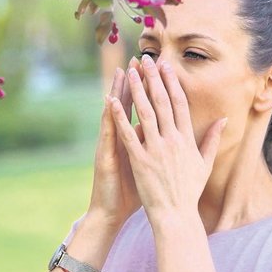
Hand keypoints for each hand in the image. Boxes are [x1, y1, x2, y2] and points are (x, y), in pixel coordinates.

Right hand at [86, 57, 142, 226]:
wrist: (111, 211)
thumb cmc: (131, 190)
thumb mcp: (147, 165)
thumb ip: (156, 147)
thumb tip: (167, 133)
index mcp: (135, 138)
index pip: (143, 109)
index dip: (151, 89)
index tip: (159, 70)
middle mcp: (121, 136)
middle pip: (129, 104)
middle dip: (136, 82)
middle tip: (140, 59)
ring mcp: (111, 143)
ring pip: (115, 112)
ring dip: (119, 91)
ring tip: (123, 71)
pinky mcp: (105, 154)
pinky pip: (108, 133)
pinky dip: (109, 116)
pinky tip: (109, 101)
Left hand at [108, 54, 227, 222]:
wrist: (176, 215)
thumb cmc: (189, 191)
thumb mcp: (205, 163)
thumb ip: (213, 139)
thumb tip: (224, 119)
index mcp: (187, 139)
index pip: (179, 104)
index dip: (172, 83)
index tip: (166, 66)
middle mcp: (173, 140)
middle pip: (162, 102)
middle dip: (154, 78)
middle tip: (146, 59)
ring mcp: (156, 149)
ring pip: (145, 113)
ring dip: (137, 90)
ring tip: (130, 72)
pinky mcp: (140, 160)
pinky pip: (129, 134)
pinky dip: (121, 116)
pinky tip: (112, 101)